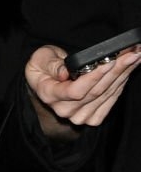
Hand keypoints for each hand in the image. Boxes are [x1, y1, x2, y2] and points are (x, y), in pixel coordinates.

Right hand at [25, 41, 140, 137]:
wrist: (46, 83)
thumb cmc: (44, 67)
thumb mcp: (41, 58)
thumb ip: (52, 64)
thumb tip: (64, 73)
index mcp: (49, 95)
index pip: (75, 91)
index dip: (95, 77)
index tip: (110, 61)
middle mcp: (65, 110)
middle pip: (96, 92)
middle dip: (117, 70)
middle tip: (131, 54)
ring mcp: (79, 116)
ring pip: (107, 94)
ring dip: (123, 75)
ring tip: (134, 57)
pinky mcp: (92, 117)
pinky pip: (111, 100)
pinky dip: (122, 84)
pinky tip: (128, 70)